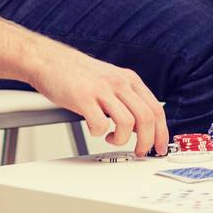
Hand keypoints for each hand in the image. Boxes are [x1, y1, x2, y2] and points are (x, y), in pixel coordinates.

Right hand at [30, 40, 166, 157]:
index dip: (162, 132)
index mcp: (130, 80)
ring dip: (122, 139)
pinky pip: (100, 124)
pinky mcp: (83, 98)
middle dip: (147, 141)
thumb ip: (127, 99)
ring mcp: (102, 90)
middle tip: (139, 151)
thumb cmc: (79, 74)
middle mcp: (120, 83)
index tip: (160, 147)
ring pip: (128, 122)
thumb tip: (141, 127)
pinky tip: (94, 129)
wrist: (50, 60)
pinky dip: (99, 133)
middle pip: (147, 117)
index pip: (156, 109)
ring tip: (112, 138)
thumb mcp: (111, 81)